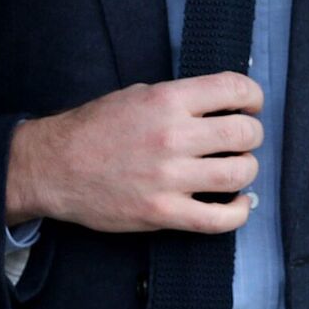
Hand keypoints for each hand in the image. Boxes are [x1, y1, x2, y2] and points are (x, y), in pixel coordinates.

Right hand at [5, 72, 262, 233]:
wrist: (56, 166)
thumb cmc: (95, 128)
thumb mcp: (136, 94)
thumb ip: (178, 99)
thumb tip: (219, 103)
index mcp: (166, 100)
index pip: (233, 89)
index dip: (252, 96)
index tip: (250, 104)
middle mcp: (172, 136)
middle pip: (244, 133)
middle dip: (251, 134)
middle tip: (242, 138)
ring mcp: (170, 177)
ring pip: (239, 173)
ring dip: (246, 169)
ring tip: (235, 168)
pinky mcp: (164, 212)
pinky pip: (220, 219)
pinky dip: (238, 211)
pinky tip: (235, 202)